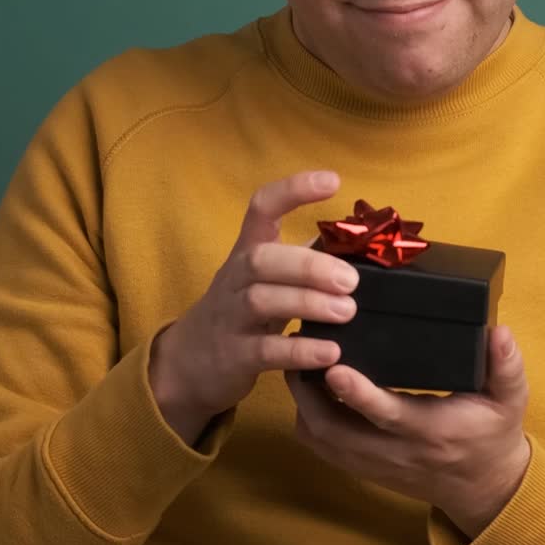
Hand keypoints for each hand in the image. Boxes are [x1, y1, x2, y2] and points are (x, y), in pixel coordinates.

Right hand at [148, 170, 358, 443]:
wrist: (188, 364)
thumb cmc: (241, 313)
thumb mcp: (265, 280)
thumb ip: (302, 259)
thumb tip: (356, 239)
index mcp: (247, 252)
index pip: (262, 207)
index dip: (294, 190)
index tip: (333, 181)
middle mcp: (235, 279)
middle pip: (261, 259)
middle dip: (308, 265)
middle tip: (350, 280)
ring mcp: (230, 318)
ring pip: (262, 301)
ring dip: (309, 303)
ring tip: (347, 311)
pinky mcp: (233, 356)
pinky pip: (264, 351)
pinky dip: (299, 351)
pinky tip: (331, 352)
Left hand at [285, 324, 530, 538]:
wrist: (484, 487)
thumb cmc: (492, 434)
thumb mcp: (510, 400)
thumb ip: (507, 366)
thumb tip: (500, 332)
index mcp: (430, 431)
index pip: (387, 415)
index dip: (357, 393)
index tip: (334, 367)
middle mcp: (396, 452)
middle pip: (336, 430)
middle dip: (308, 391)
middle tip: (299, 346)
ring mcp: (375, 463)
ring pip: (322, 440)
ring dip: (303, 402)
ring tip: (297, 359)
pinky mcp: (364, 467)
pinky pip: (323, 448)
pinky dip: (307, 418)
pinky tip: (308, 388)